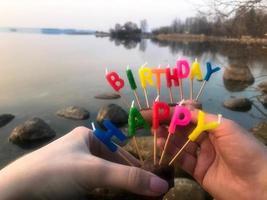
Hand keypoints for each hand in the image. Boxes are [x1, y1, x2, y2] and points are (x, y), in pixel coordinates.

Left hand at [0, 127, 167, 199]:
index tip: (153, 183)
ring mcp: (76, 168)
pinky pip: (95, 188)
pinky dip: (107, 195)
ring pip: (105, 179)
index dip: (137, 168)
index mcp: (88, 137)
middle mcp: (83, 150)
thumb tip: (161, 185)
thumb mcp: (94, 171)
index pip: (120, 152)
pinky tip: (115, 199)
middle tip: (148, 194)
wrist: (16, 192)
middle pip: (114, 166)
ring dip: (120, 190)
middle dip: (129, 181)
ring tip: (137, 198)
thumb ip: (127, 178)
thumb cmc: (56, 171)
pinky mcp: (70, 184)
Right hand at [141, 106, 266, 199]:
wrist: (256, 184)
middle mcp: (208, 142)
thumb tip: (184, 109)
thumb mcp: (226, 127)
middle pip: (186, 132)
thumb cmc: (243, 149)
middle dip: (171, 126)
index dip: (179, 115)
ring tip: (156, 132)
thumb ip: (203, 118)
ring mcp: (203, 157)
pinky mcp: (198, 172)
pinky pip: (182, 160)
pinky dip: (171, 153)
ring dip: (169, 138)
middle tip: (156, 122)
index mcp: (216, 129)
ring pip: (182, 146)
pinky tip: (162, 145)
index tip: (165, 111)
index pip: (193, 120)